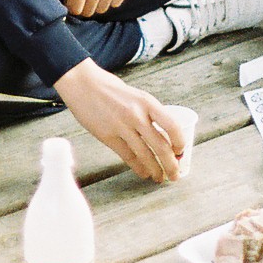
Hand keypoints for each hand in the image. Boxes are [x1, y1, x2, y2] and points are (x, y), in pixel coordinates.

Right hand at [53, 58, 181, 181]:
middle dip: (171, 164)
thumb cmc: (111, 90)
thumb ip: (149, 113)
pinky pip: (128, 156)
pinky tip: (143, 173)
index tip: (180, 151)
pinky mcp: (108, 136)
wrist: (82, 84)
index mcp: (147, 102)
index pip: (172, 126)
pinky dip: (138, 167)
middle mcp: (137, 115)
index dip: (179, 142)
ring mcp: (122, 127)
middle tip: (175, 175)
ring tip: (159, 178)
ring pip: (145, 155)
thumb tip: (164, 135)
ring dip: (155, 170)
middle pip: (161, 146)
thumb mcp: (136, 96)